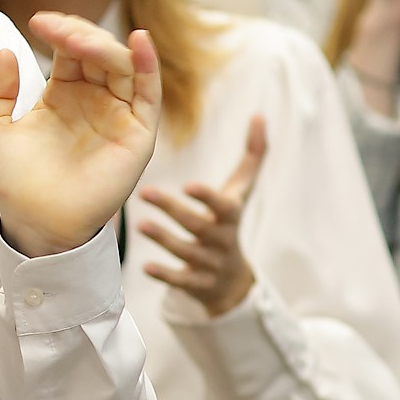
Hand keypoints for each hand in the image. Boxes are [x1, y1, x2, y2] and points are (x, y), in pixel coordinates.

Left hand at [0, 15, 161, 258]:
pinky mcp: (137, 135)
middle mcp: (95, 100)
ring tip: (75, 38)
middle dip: (78, 33)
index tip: (37, 21)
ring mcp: (117, 115)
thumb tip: (5, 50)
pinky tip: (138, 41)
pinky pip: (148, 93)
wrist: (34, 224)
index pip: (72, 49)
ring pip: (123, 65)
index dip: (60, 30)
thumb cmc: (15, 184)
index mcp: (64, 94)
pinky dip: (148, 64)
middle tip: (54, 29)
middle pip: (99, 50)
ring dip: (103, 44)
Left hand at [139, 114, 267, 314]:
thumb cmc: (229, 221)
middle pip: (197, 225)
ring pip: (186, 252)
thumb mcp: (241, 191)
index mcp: (229, 215)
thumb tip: (259, 114)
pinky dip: (165, 275)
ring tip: (140, 224)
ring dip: (163, 239)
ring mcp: (208, 263)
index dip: (207, 196)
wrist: (231, 279)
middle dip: (172, 209)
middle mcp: (220, 239)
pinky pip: (180, 280)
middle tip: (145, 191)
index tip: (188, 185)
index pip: (221, 205)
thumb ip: (252, 155)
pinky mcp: (196, 284)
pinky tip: (145, 267)